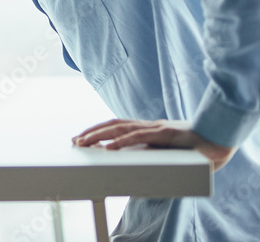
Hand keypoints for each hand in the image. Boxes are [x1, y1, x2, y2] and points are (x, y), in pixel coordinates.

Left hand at [72, 118, 236, 169]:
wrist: (219, 142)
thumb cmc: (194, 150)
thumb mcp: (167, 153)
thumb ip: (152, 155)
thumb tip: (136, 168)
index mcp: (148, 129)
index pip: (117, 126)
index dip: (98, 130)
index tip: (81, 138)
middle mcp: (148, 126)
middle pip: (113, 125)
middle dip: (92, 132)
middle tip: (74, 141)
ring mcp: (155, 128)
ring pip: (121, 128)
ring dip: (100, 136)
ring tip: (83, 143)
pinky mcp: (165, 134)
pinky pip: (139, 137)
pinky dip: (122, 142)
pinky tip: (109, 147)